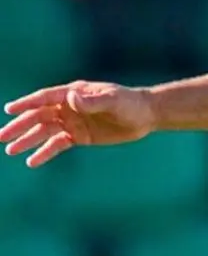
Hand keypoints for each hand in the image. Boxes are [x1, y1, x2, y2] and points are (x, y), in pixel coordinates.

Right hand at [1, 81, 157, 166]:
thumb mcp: (113, 101)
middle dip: (20, 126)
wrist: (146, 115)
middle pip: (39, 116)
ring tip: (10, 150)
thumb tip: (70, 99)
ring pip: (45, 132)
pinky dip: (45, 152)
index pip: (45, 98)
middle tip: (2, 136)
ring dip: (28, 140)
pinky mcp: (79, 137)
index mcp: (74, 93)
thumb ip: (92, 101)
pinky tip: (32, 161)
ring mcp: (73, 122)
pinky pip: (58, 145)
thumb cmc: (130, 103)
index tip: (9, 110)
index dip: (27, 104)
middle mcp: (69, 107)